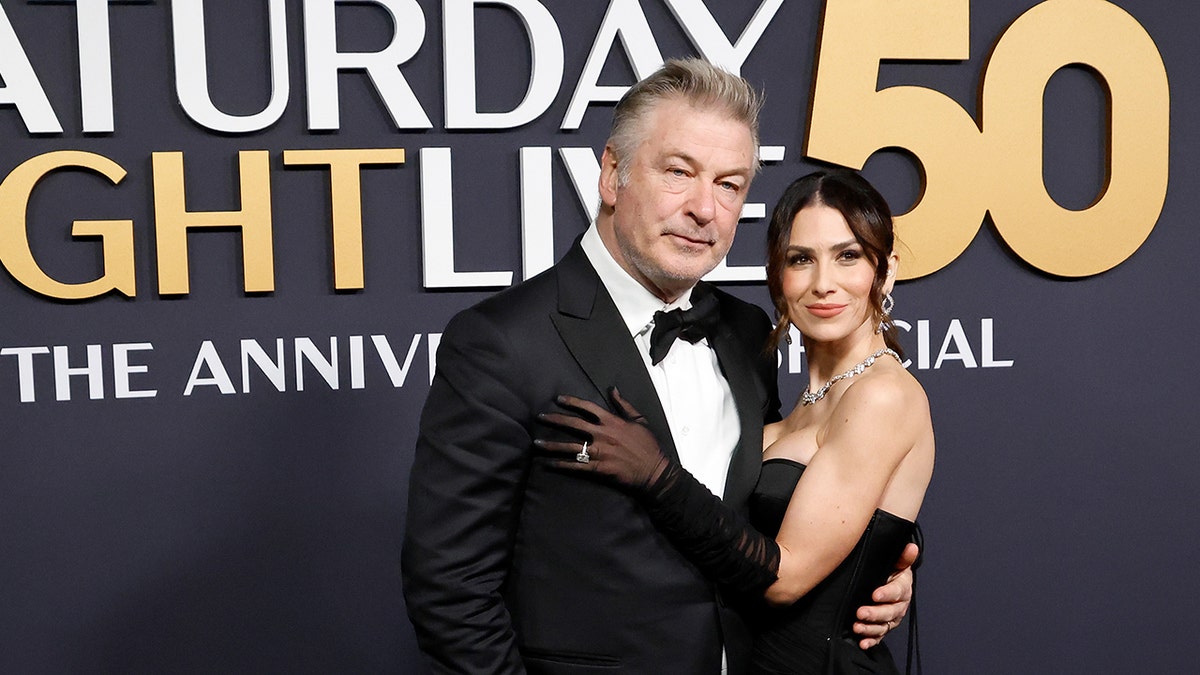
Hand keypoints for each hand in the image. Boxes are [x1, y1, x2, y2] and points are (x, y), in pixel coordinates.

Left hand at [535, 389, 669, 490]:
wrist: (654, 471)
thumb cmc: (648, 445)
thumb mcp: (640, 420)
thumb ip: (624, 404)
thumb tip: (613, 389)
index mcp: (612, 422)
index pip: (587, 408)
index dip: (572, 402)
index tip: (558, 400)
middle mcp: (602, 435)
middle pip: (573, 425)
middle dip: (554, 420)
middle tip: (540, 417)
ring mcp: (599, 453)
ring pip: (569, 447)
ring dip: (551, 445)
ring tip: (536, 443)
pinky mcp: (598, 469)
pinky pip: (575, 466)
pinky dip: (561, 465)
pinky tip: (549, 464)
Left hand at [852, 542, 918, 648]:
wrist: (886, 583)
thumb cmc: (890, 571)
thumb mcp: (895, 562)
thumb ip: (902, 557)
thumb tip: (911, 547)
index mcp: (903, 587)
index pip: (897, 591)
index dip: (887, 594)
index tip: (875, 594)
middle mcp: (899, 605)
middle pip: (890, 612)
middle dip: (875, 613)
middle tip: (861, 612)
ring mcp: (891, 618)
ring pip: (884, 626)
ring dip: (871, 628)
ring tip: (857, 627)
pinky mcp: (883, 627)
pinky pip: (879, 636)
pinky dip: (871, 641)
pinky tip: (862, 642)